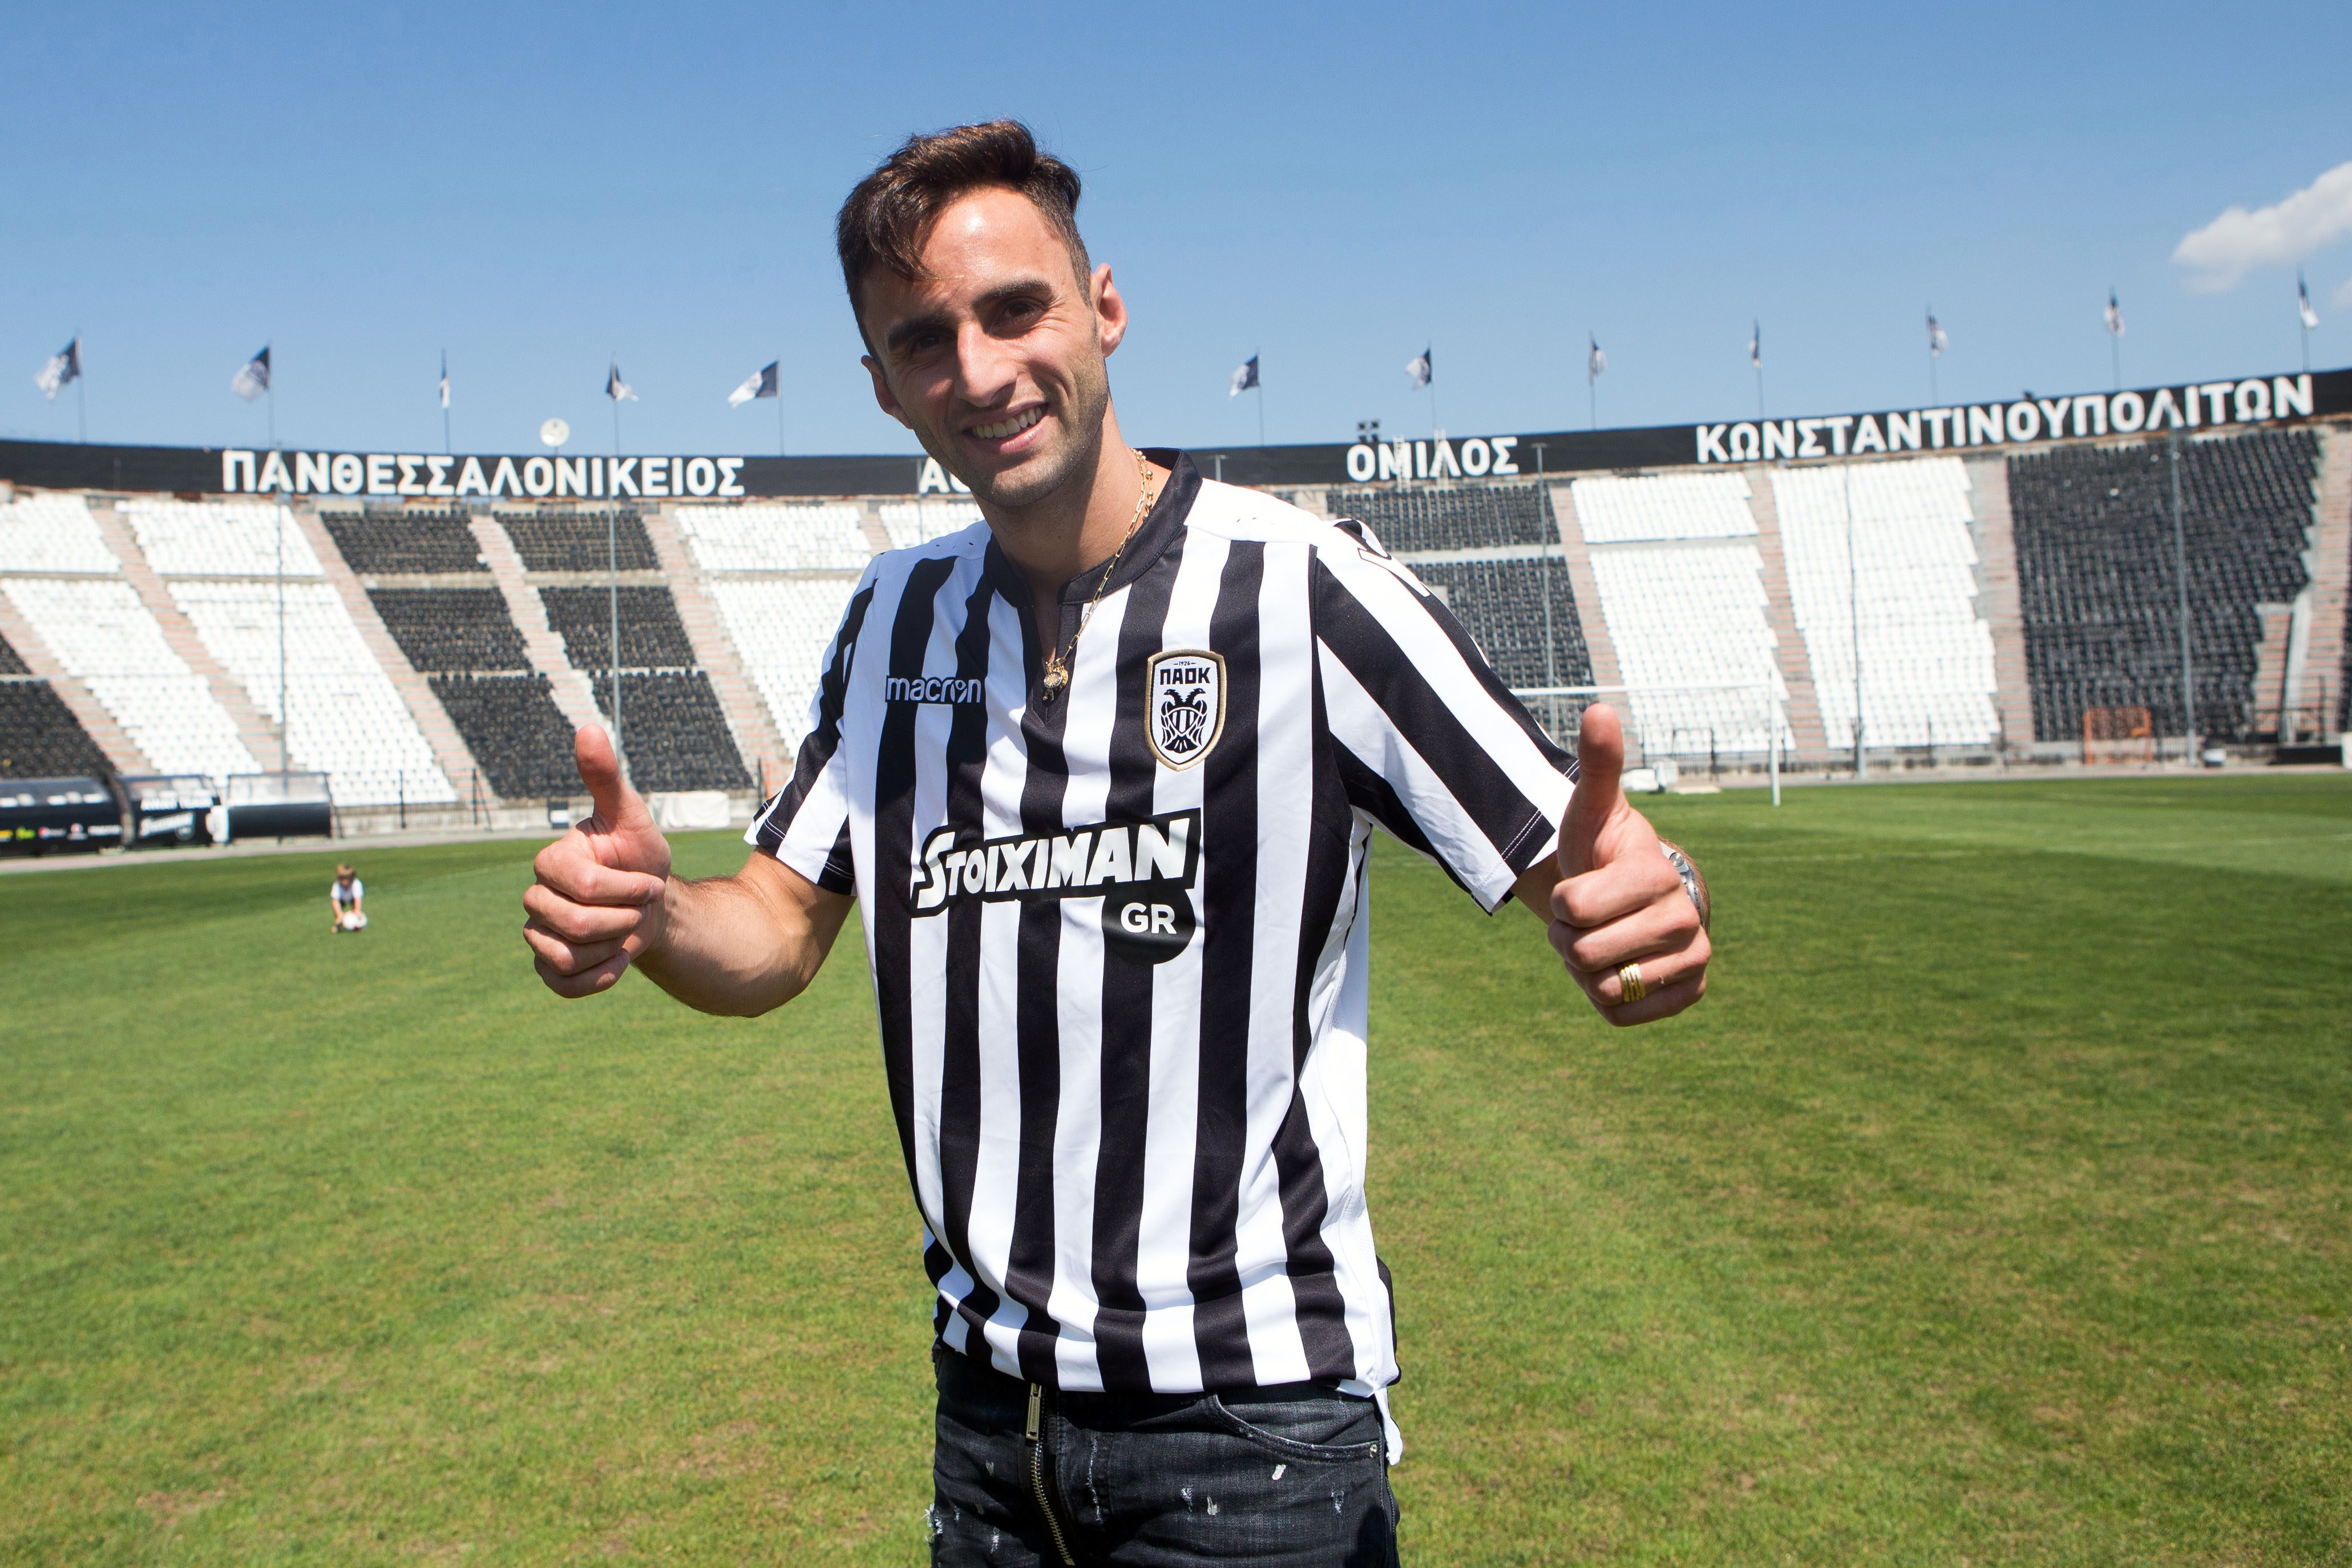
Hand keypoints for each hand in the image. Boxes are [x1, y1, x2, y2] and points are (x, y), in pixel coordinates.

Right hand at [523, 725, 672, 997]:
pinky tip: (618, 959)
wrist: (650, 903)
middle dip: (625, 918)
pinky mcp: (548, 968)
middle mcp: (535, 898)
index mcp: (550, 862)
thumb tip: (588, 727)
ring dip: (615, 946)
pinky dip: (600, 978)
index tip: (650, 881)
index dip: (629, 889)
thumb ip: (606, 778)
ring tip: (625, 928)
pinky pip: (564, 985)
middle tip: (639, 906)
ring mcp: (537, 935)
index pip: (585, 887)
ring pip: (570, 957)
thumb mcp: (631, 817)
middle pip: (577, 926)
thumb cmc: (638, 856)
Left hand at [1542, 704, 1709, 1023]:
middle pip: (1583, 954)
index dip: (1562, 901)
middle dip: (1568, 937)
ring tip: (1602, 937)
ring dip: (1584, 968)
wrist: (1633, 895)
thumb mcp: (1594, 809)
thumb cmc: (1605, 851)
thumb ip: (1599, 765)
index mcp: (1657, 874)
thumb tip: (1599, 709)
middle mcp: (1687, 919)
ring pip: (1602, 987)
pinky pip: (1619, 1014)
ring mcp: (1694, 959)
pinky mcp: (1689, 994)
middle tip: (1587, 917)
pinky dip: (1602, 996)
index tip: (1580, 886)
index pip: (1574, 908)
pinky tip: (1616, 966)